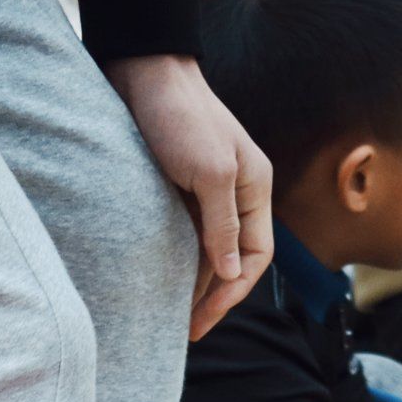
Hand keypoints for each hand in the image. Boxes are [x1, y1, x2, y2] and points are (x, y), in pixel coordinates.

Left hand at [105, 54, 271, 338]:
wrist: (145, 72)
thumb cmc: (181, 117)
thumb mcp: (208, 172)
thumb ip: (222, 224)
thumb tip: (232, 272)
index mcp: (255, 187)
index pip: (256, 256)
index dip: (231, 292)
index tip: (199, 322)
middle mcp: (237, 191)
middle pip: (233, 257)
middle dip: (213, 295)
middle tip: (182, 329)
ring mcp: (207, 188)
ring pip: (207, 248)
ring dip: (192, 280)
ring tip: (167, 312)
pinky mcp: (179, 184)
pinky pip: (184, 232)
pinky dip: (175, 257)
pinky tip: (155, 275)